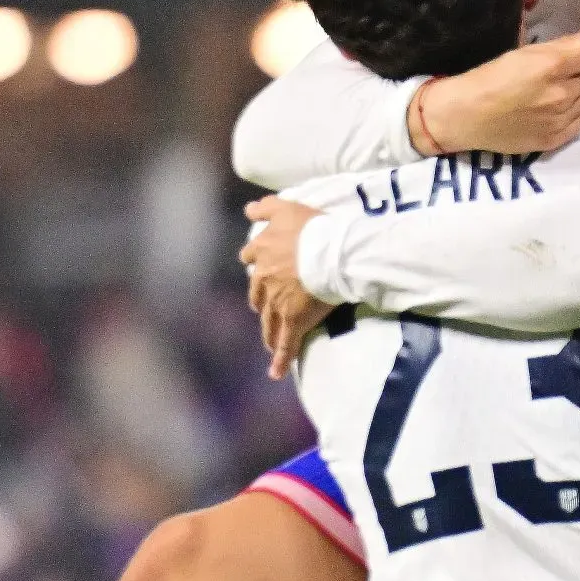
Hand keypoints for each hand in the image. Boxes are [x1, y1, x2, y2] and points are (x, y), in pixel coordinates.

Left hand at [238, 198, 328, 377]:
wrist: (332, 251)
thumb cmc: (313, 228)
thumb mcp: (286, 207)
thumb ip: (266, 208)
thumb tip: (248, 209)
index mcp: (263, 252)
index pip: (252, 259)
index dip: (256, 266)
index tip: (260, 272)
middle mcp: (264, 278)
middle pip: (257, 295)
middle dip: (261, 302)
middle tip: (266, 310)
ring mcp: (278, 302)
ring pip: (268, 321)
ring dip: (267, 332)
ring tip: (269, 342)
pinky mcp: (294, 320)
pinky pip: (286, 343)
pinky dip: (280, 359)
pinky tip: (276, 373)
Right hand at [410, 23, 579, 156]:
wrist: (466, 115)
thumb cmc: (490, 77)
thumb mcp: (524, 53)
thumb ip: (563, 44)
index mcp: (551, 67)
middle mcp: (559, 95)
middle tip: (575, 69)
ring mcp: (558, 120)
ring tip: (570, 86)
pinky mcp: (553, 140)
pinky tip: (571, 105)